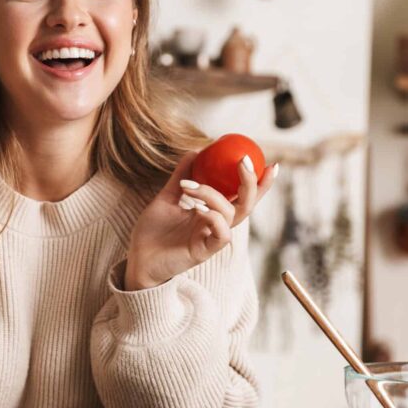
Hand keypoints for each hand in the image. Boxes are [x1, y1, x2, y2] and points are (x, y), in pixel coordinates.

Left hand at [124, 151, 276, 290]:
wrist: (137, 257)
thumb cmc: (153, 231)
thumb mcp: (167, 196)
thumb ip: (182, 175)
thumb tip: (196, 151)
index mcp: (212, 211)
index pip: (242, 195)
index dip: (259, 181)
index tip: (270, 163)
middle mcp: (216, 224)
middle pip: (247, 204)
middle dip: (251, 182)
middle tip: (244, 160)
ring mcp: (211, 238)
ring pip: (230, 214)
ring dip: (212, 194)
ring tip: (188, 187)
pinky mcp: (204, 252)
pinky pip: (222, 234)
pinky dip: (213, 217)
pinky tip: (197, 209)